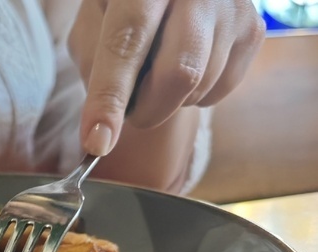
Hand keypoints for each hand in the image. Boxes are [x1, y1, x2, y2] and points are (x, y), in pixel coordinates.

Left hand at [69, 0, 265, 155]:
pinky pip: (220, 90)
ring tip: (156, 71)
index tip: (97, 143)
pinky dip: (194, 95)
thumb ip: (92, 63)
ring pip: (199, 87)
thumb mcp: (92, 21)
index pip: (125, 45)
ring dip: (168, 101)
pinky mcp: (253, 28)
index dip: (109, 98)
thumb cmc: (122, 5)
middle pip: (179, 73)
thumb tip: (105, 122)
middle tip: (131, 113)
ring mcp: (231, 7)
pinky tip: (184, 67)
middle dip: (147, 111)